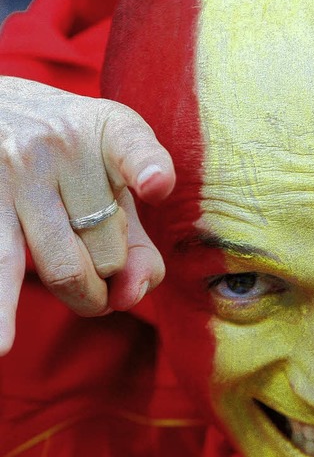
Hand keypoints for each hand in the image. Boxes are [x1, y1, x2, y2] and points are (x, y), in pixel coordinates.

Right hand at [0, 76, 174, 353]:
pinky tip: (1, 343)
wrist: (4, 113)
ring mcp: (15, 173)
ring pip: (62, 265)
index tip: (156, 185)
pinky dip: (3, 309)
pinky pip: (0, 265)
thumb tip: (132, 296)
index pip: (133, 147)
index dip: (148, 168)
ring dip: (84, 296)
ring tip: (91, 301)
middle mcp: (61, 146)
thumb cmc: (77, 163)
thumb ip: (139, 241)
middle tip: (107, 265)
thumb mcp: (117, 182)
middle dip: (114, 272)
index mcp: (110, 131)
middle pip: (107, 242)